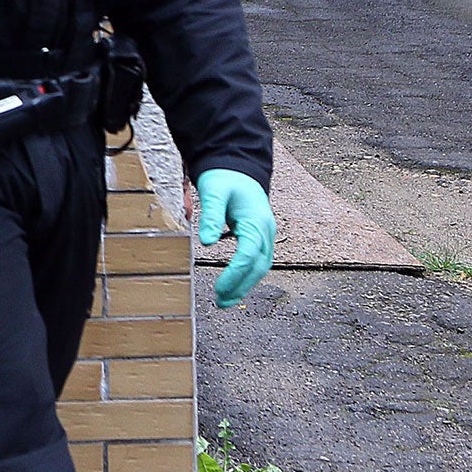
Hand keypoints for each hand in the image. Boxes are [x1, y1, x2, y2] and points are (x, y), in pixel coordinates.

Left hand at [196, 169, 276, 308]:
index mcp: (257, 221)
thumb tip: (206, 242)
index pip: (249, 255)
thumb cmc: (225, 178)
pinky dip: (246, 276)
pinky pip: (256, 261)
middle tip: (220, 302)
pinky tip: (232, 286)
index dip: (235, 274)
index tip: (219, 289)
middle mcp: (266, 231)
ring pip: (260, 267)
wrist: (238, 169)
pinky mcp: (259, 237)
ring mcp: (265, 235)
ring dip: (244, 286)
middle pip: (258, 266)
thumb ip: (211, 215)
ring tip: (225, 301)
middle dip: (241, 287)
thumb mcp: (214, 191)